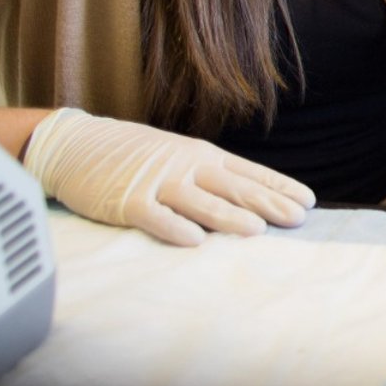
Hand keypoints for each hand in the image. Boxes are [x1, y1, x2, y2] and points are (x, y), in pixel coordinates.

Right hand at [21, 108, 314, 246]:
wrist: (76, 144)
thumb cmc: (133, 154)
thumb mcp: (178, 156)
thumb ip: (209, 176)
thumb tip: (249, 200)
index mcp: (202, 156)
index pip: (250, 173)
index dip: (280, 187)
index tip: (309, 202)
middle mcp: (186, 166)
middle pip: (234, 188)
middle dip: (269, 203)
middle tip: (298, 218)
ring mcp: (157, 182)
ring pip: (201, 202)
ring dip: (230, 217)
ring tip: (258, 231)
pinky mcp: (128, 201)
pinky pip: (155, 217)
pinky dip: (175, 228)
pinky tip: (194, 241)